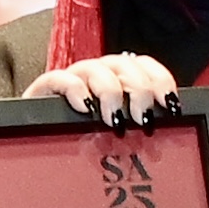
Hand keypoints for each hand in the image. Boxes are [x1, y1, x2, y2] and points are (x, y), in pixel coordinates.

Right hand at [24, 53, 178, 130]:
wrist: (37, 142)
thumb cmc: (83, 141)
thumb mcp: (116, 134)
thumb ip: (138, 127)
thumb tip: (170, 133)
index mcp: (119, 78)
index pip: (145, 65)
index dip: (161, 81)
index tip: (172, 106)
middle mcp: (98, 72)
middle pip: (125, 65)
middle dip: (139, 91)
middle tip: (143, 120)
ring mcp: (73, 78)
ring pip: (97, 69)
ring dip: (111, 93)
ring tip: (115, 121)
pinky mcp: (46, 88)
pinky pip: (61, 78)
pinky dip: (76, 91)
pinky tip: (86, 109)